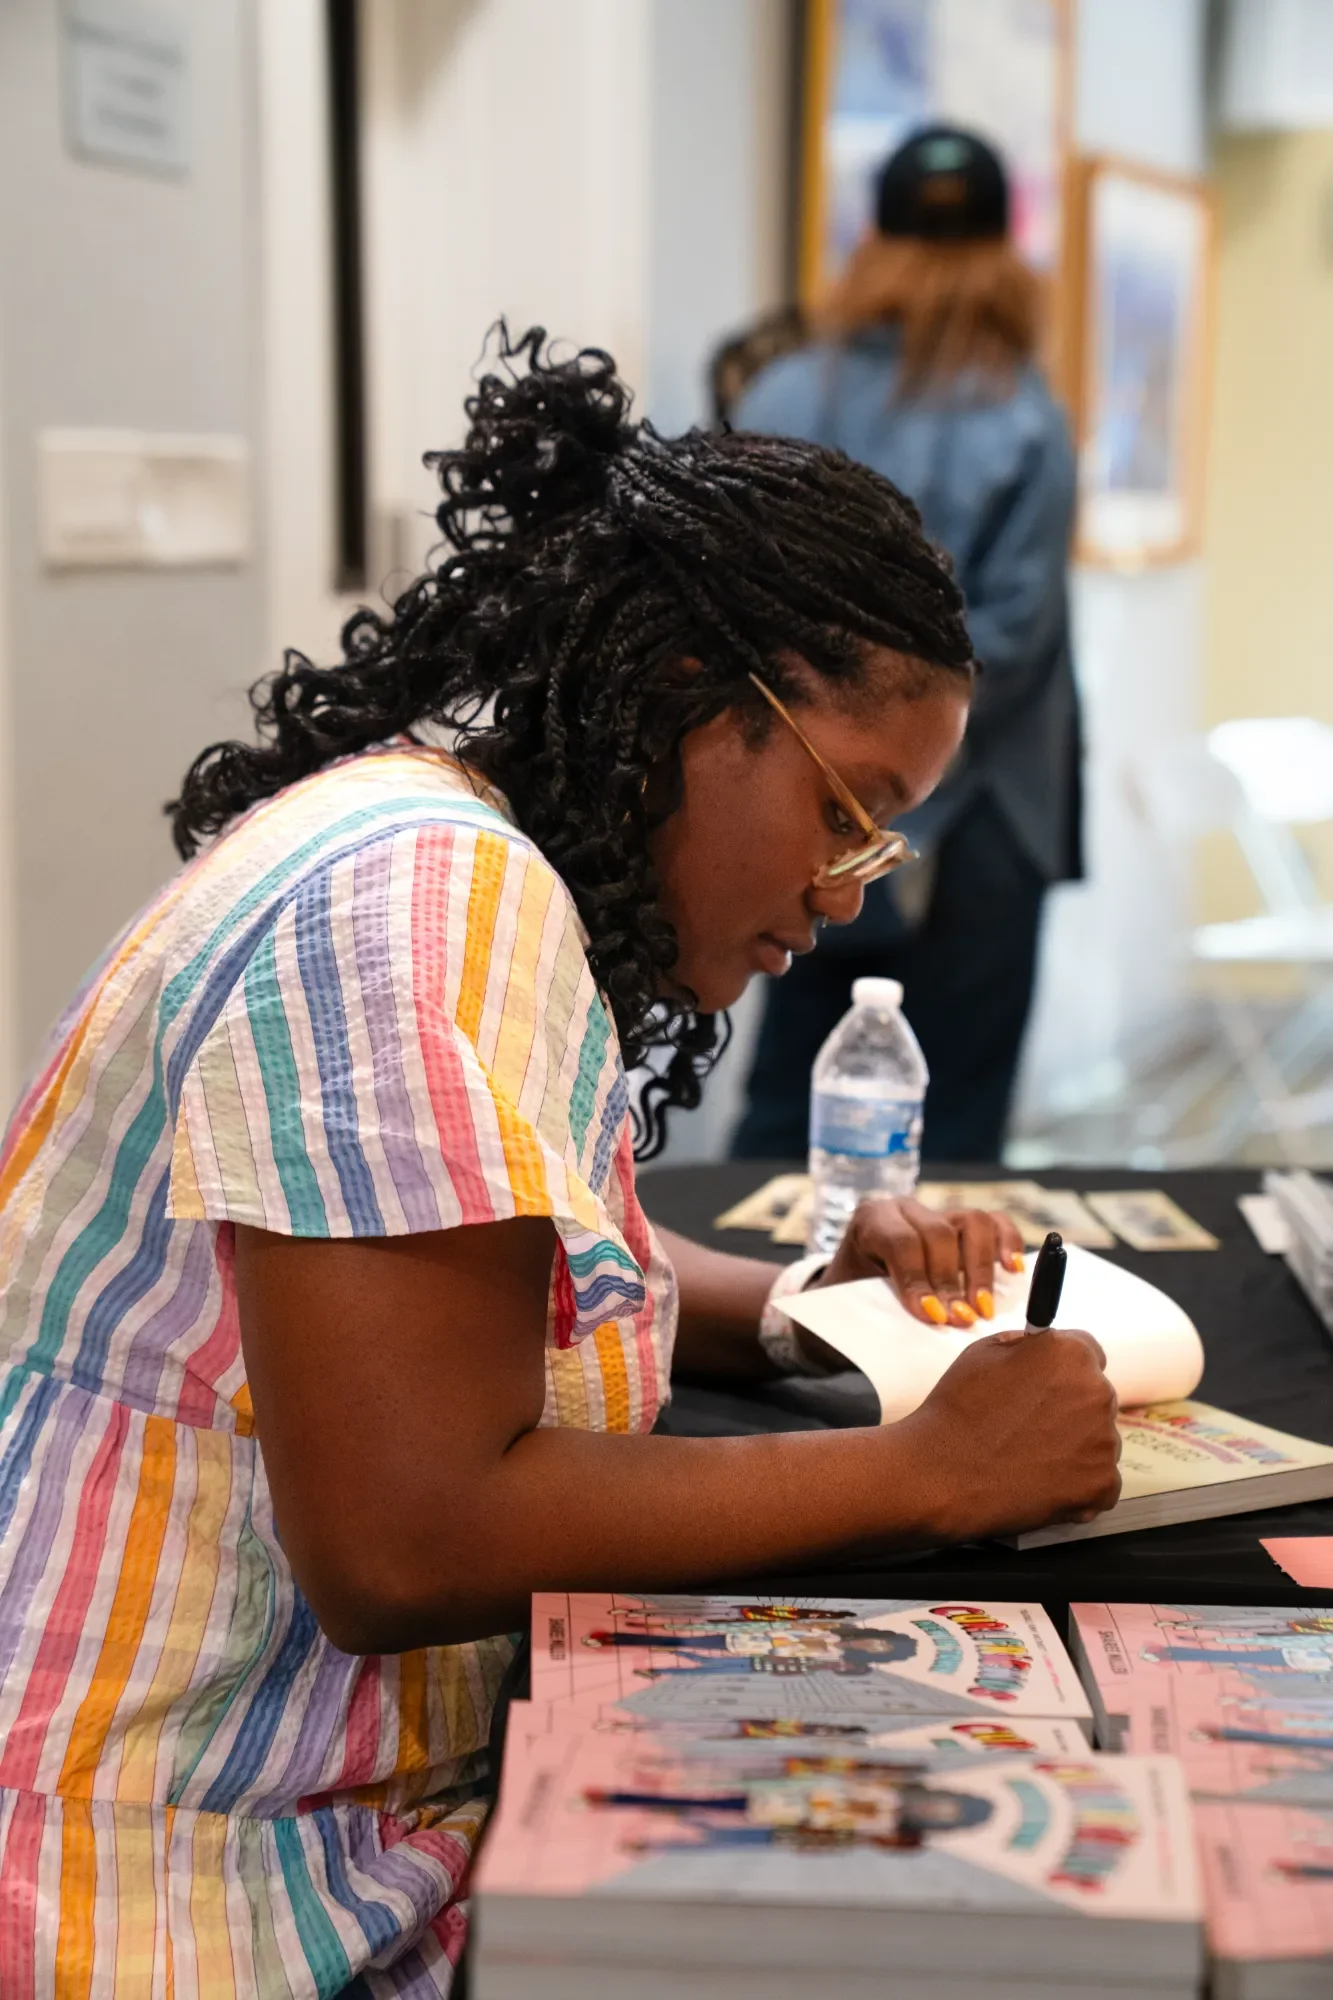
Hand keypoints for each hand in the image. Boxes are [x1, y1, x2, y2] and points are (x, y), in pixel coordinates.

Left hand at [816, 1196, 1025, 1326]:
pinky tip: (1013, 1272)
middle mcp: (906, 1208)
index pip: (902, 1243)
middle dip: (952, 1282)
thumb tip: (926, 1326)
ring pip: (973, 1222)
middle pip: (939, 1234)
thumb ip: (883, 1307)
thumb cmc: (854, 1297)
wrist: (852, 1285)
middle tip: (961, 1320)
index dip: (918, 1280)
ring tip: (984, 1309)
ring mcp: (939, 1211)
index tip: (933, 1316)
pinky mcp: (964, 1222)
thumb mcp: (855, 1299)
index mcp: (872, 1220)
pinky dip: (1008, 1244)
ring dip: (981, 1270)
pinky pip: (995, 1223)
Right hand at [897, 1327, 1121, 1541]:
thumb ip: (1027, 1346)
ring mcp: (1105, 1442)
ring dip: (1076, 1447)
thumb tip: (1045, 1347)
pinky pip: (1100, 1481)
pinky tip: (1041, 1483)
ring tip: (1031, 1459)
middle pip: (1095, 1398)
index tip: (1048, 1387)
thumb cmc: (956, 1412)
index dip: (1063, 1370)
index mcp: (1070, 1354)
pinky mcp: (1102, 1485)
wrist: (941, 1475)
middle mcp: (1097, 1393)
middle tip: (1031, 1428)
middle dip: (1070, 1409)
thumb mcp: (984, 1352)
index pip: (1089, 1353)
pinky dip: (1078, 1484)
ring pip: (1099, 1440)